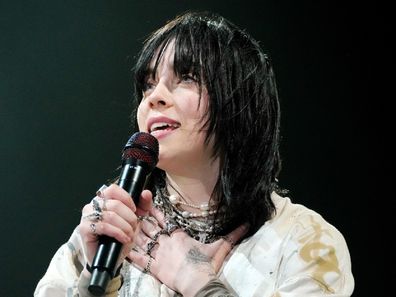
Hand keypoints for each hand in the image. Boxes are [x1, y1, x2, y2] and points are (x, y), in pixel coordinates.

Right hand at [78, 184, 152, 271]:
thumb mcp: (135, 220)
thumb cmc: (120, 237)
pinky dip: (118, 233)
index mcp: (103, 200)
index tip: (135, 210)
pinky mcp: (84, 229)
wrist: (110, 259)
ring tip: (130, 235)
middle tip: (134, 226)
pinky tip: (124, 239)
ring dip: (125, 226)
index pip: (113, 189)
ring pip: (111, 215)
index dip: (127, 198)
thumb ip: (143, 205)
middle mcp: (93, 205)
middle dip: (129, 217)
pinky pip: (104, 227)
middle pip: (115, 204)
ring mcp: (87, 216)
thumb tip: (146, 193)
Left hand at [128, 207, 247, 296]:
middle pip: (150, 228)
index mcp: (179, 236)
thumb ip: (232, 235)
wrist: (198, 282)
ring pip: (142, 240)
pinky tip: (122, 248)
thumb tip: (246, 224)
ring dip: (134, 232)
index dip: (155, 211)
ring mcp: (159, 254)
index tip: (147, 202)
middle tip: (131, 209)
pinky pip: (139, 259)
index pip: (164, 220)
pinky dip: (131, 253)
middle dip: (140, 218)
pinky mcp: (154, 268)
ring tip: (124, 224)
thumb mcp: (220, 247)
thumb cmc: (207, 265)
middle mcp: (166, 242)